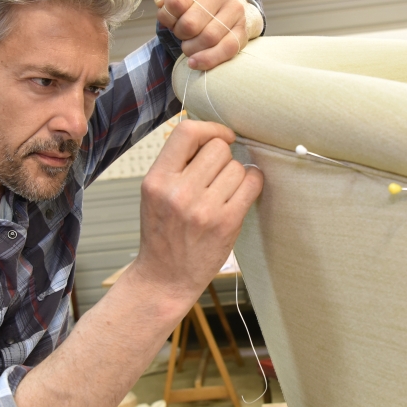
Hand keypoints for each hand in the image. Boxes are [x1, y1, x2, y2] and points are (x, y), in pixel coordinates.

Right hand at [129, 120, 262, 308]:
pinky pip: (251, 184)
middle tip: (217, 174)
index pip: (186, 132)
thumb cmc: (162, 234)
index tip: (220, 137)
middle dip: (223, 156)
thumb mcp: (155, 194)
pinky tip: (242, 192)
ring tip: (225, 191)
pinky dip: (252, 183)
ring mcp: (203, 209)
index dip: (210, 128)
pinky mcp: (225, 223)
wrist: (165, 278)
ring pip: (236, 167)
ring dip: (236, 174)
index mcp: (156, 180)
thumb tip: (211, 135)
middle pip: (218, 148)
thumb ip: (176, 165)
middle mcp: (178, 193)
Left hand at [151, 0, 263, 70]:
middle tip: (179, 31)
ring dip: (190, 48)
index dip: (166, 16)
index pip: (176, 1)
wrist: (222, 4)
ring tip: (188, 44)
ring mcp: (236, 8)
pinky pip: (226, 49)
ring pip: (208, 38)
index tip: (169, 17)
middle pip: (191, 23)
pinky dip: (207, 60)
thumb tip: (161, 0)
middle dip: (179, 33)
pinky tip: (195, 62)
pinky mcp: (243, 29)